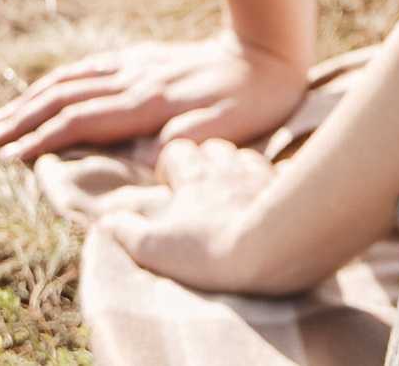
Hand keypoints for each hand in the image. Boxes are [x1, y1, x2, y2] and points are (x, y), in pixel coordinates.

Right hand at [0, 32, 308, 160]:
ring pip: (67, 81)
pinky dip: (54, 82)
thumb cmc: (250, 100)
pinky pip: (85, 69)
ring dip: (26, 101)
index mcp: (147, 101)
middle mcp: (132, 79)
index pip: (79, 121)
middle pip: (60, 98)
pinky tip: (40, 91)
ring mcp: (133, 65)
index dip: (40, 139)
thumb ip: (183, 143)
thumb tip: (144, 160)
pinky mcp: (140, 59)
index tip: (6, 158)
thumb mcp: (224, 129)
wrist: (268, 52)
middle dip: (16, 121)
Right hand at [102, 137, 295, 292]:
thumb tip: (108, 222)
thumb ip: (128, 233)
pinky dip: (279, 180)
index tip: (170, 183)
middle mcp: (228, 167)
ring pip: (248, 156)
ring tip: (237, 187)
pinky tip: (281, 191)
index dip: (171, 163)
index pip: (177, 151)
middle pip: (214, 147)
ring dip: (240, 167)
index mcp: (194, 177)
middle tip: (202, 183)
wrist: (272, 251)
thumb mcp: (155, 248)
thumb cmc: (210, 250)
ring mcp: (262, 175)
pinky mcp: (290, 189)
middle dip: (206, 159)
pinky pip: (286, 174)